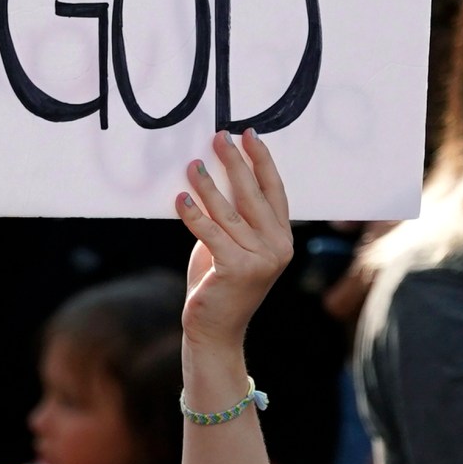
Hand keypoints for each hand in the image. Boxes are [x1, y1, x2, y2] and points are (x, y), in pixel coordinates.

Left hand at [176, 131, 293, 350]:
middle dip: (236, 162)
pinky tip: (180, 198)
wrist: (215, 328)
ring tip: (191, 164)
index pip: (274, 191)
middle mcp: (278, 247)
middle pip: (254, 195)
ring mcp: (261, 260)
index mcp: (282, 238)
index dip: (263, 161)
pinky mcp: (238, 269)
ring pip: (229, 212)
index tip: (250, 134)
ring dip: (208, 184)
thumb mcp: (232, 243)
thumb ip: (232, 216)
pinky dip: (194, 215)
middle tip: (220, 137)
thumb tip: (211, 172)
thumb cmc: (219, 280)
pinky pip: (211, 233)